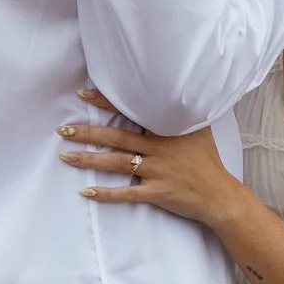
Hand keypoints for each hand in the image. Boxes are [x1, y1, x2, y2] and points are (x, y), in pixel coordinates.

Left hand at [60, 89, 241, 228]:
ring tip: (65, 157)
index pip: (132, 112)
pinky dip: (106, 194)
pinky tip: (86, 193)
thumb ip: (185, 112)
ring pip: (117, 164)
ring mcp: (157, 171)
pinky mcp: (156, 192)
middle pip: (117, 138)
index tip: (83, 95)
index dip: (107, 103)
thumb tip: (180, 89)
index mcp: (167, 130)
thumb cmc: (208, 161)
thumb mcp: (200, 129)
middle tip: (63, 129)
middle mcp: (159, 148)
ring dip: (89, 161)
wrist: (220, 195)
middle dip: (89, 133)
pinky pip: (127, 193)